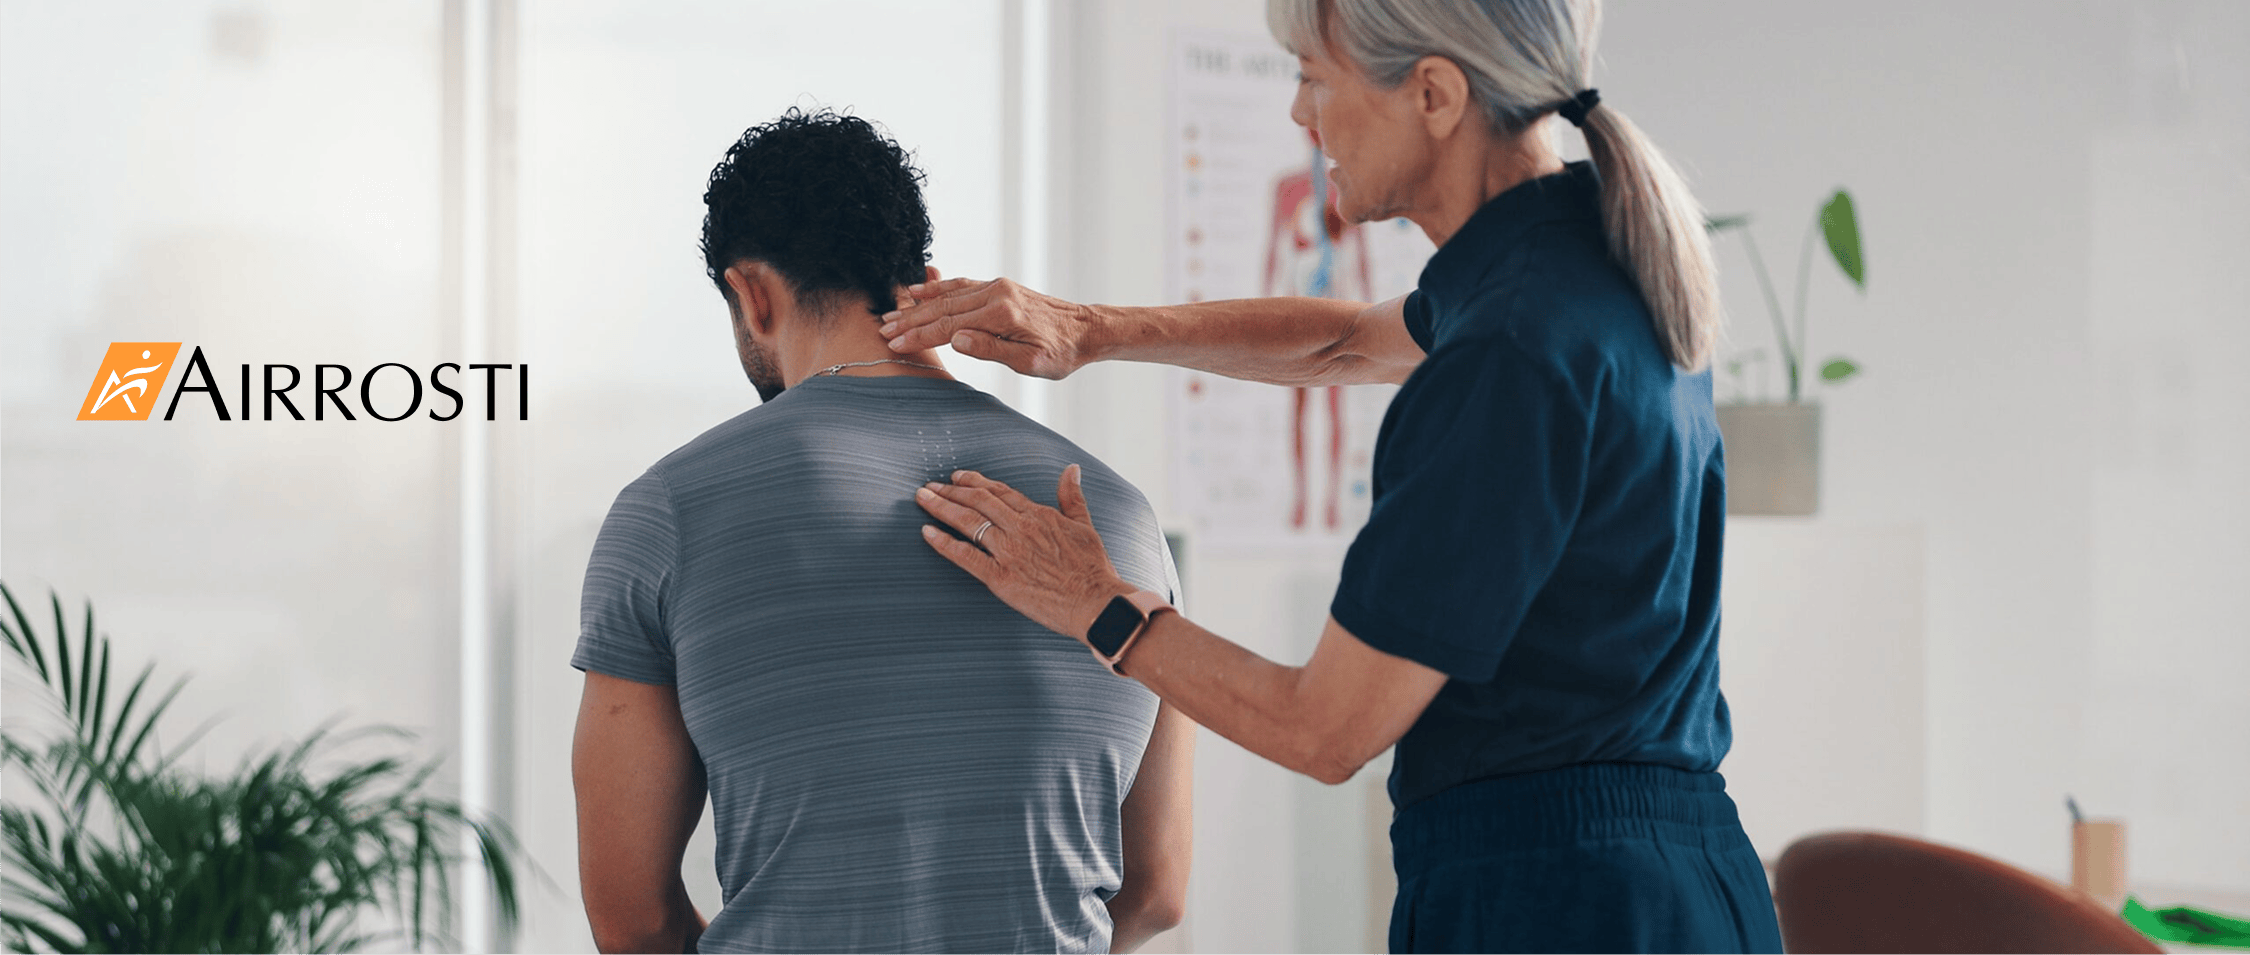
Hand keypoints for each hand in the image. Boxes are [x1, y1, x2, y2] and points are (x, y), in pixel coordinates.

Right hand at [879, 277, 1094, 379]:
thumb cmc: (1062, 353)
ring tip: (893, 312)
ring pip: (949, 294)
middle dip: (911, 320)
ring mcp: (998, 287)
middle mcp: (997, 294)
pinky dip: (938, 287)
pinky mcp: (1000, 287)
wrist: (1086, 330)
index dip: (920, 335)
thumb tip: (956, 339)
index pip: (949, 325)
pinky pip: (962, 285)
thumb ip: (992, 349)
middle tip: (883, 329)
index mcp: (1002, 314)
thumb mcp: (1031, 363)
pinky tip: (919, 291)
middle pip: (943, 307)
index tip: (895, 343)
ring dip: (919, 305)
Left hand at [914, 466, 1128, 640]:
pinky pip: (966, 556)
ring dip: (942, 508)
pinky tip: (927, 533)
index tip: (957, 477)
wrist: (1096, 601)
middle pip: (978, 501)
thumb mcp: (1085, 525)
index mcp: (1039, 514)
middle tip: (930, 486)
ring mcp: (1008, 551)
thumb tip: (1072, 470)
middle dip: (951, 490)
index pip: (1000, 492)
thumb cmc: (1093, 568)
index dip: (975, 482)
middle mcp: (1020, 527)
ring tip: (922, 499)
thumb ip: (1072, 497)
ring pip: (968, 522)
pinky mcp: (1000, 577)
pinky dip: (944, 543)